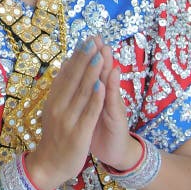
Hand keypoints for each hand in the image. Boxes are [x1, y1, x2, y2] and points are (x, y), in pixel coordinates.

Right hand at [26, 36, 105, 189]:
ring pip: (81, 91)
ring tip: (100, 55)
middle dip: (85, 58)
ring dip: (91, 72)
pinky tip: (101, 85)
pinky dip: (95, 98)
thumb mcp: (53, 111)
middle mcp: (58, 107)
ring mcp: (68, 120)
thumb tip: (66, 66)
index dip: (76, 57)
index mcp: (53, 100)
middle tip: (93, 40)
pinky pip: (88, 112)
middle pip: (73, 78)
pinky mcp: (78, 133)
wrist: (48, 166)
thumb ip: (60, 90)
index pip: (65, 74)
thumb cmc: (54, 137)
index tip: (86, 40)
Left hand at [88, 39, 139, 169]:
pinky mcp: (119, 117)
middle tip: (95, 37)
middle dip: (98, 54)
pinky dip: (112, 86)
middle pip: (101, 72)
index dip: (87, 56)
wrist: (114, 152)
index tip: (82, 38)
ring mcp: (114, 105)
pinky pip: (114, 100)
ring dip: (108, 64)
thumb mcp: (87, 109)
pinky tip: (111, 74)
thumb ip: (84, 92)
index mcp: (96, 93)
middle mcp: (107, 95)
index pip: (90, 72)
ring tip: (105, 48)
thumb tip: (71, 72)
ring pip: (109, 82)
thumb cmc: (99, 129)